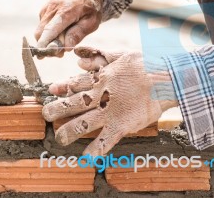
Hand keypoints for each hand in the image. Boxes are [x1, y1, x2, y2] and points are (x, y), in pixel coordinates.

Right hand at [35, 0, 103, 56]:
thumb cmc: (90, 6)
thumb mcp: (91, 21)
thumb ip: (78, 34)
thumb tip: (66, 48)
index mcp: (66, 10)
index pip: (51, 29)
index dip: (45, 43)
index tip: (43, 54)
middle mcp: (53, 8)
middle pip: (41, 32)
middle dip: (46, 46)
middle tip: (59, 54)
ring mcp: (46, 8)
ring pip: (39, 30)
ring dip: (47, 41)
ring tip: (62, 43)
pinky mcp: (43, 10)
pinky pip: (41, 26)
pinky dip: (47, 33)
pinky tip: (59, 33)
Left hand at [42, 46, 177, 155]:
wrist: (167, 77)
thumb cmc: (146, 63)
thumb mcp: (119, 55)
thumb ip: (97, 57)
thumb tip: (77, 59)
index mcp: (100, 79)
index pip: (75, 84)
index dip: (62, 87)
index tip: (51, 90)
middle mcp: (101, 96)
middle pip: (73, 104)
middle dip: (57, 109)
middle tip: (45, 114)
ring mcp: (109, 112)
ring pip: (83, 123)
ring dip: (69, 131)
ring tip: (59, 139)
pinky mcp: (122, 125)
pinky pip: (105, 140)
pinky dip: (95, 150)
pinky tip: (86, 158)